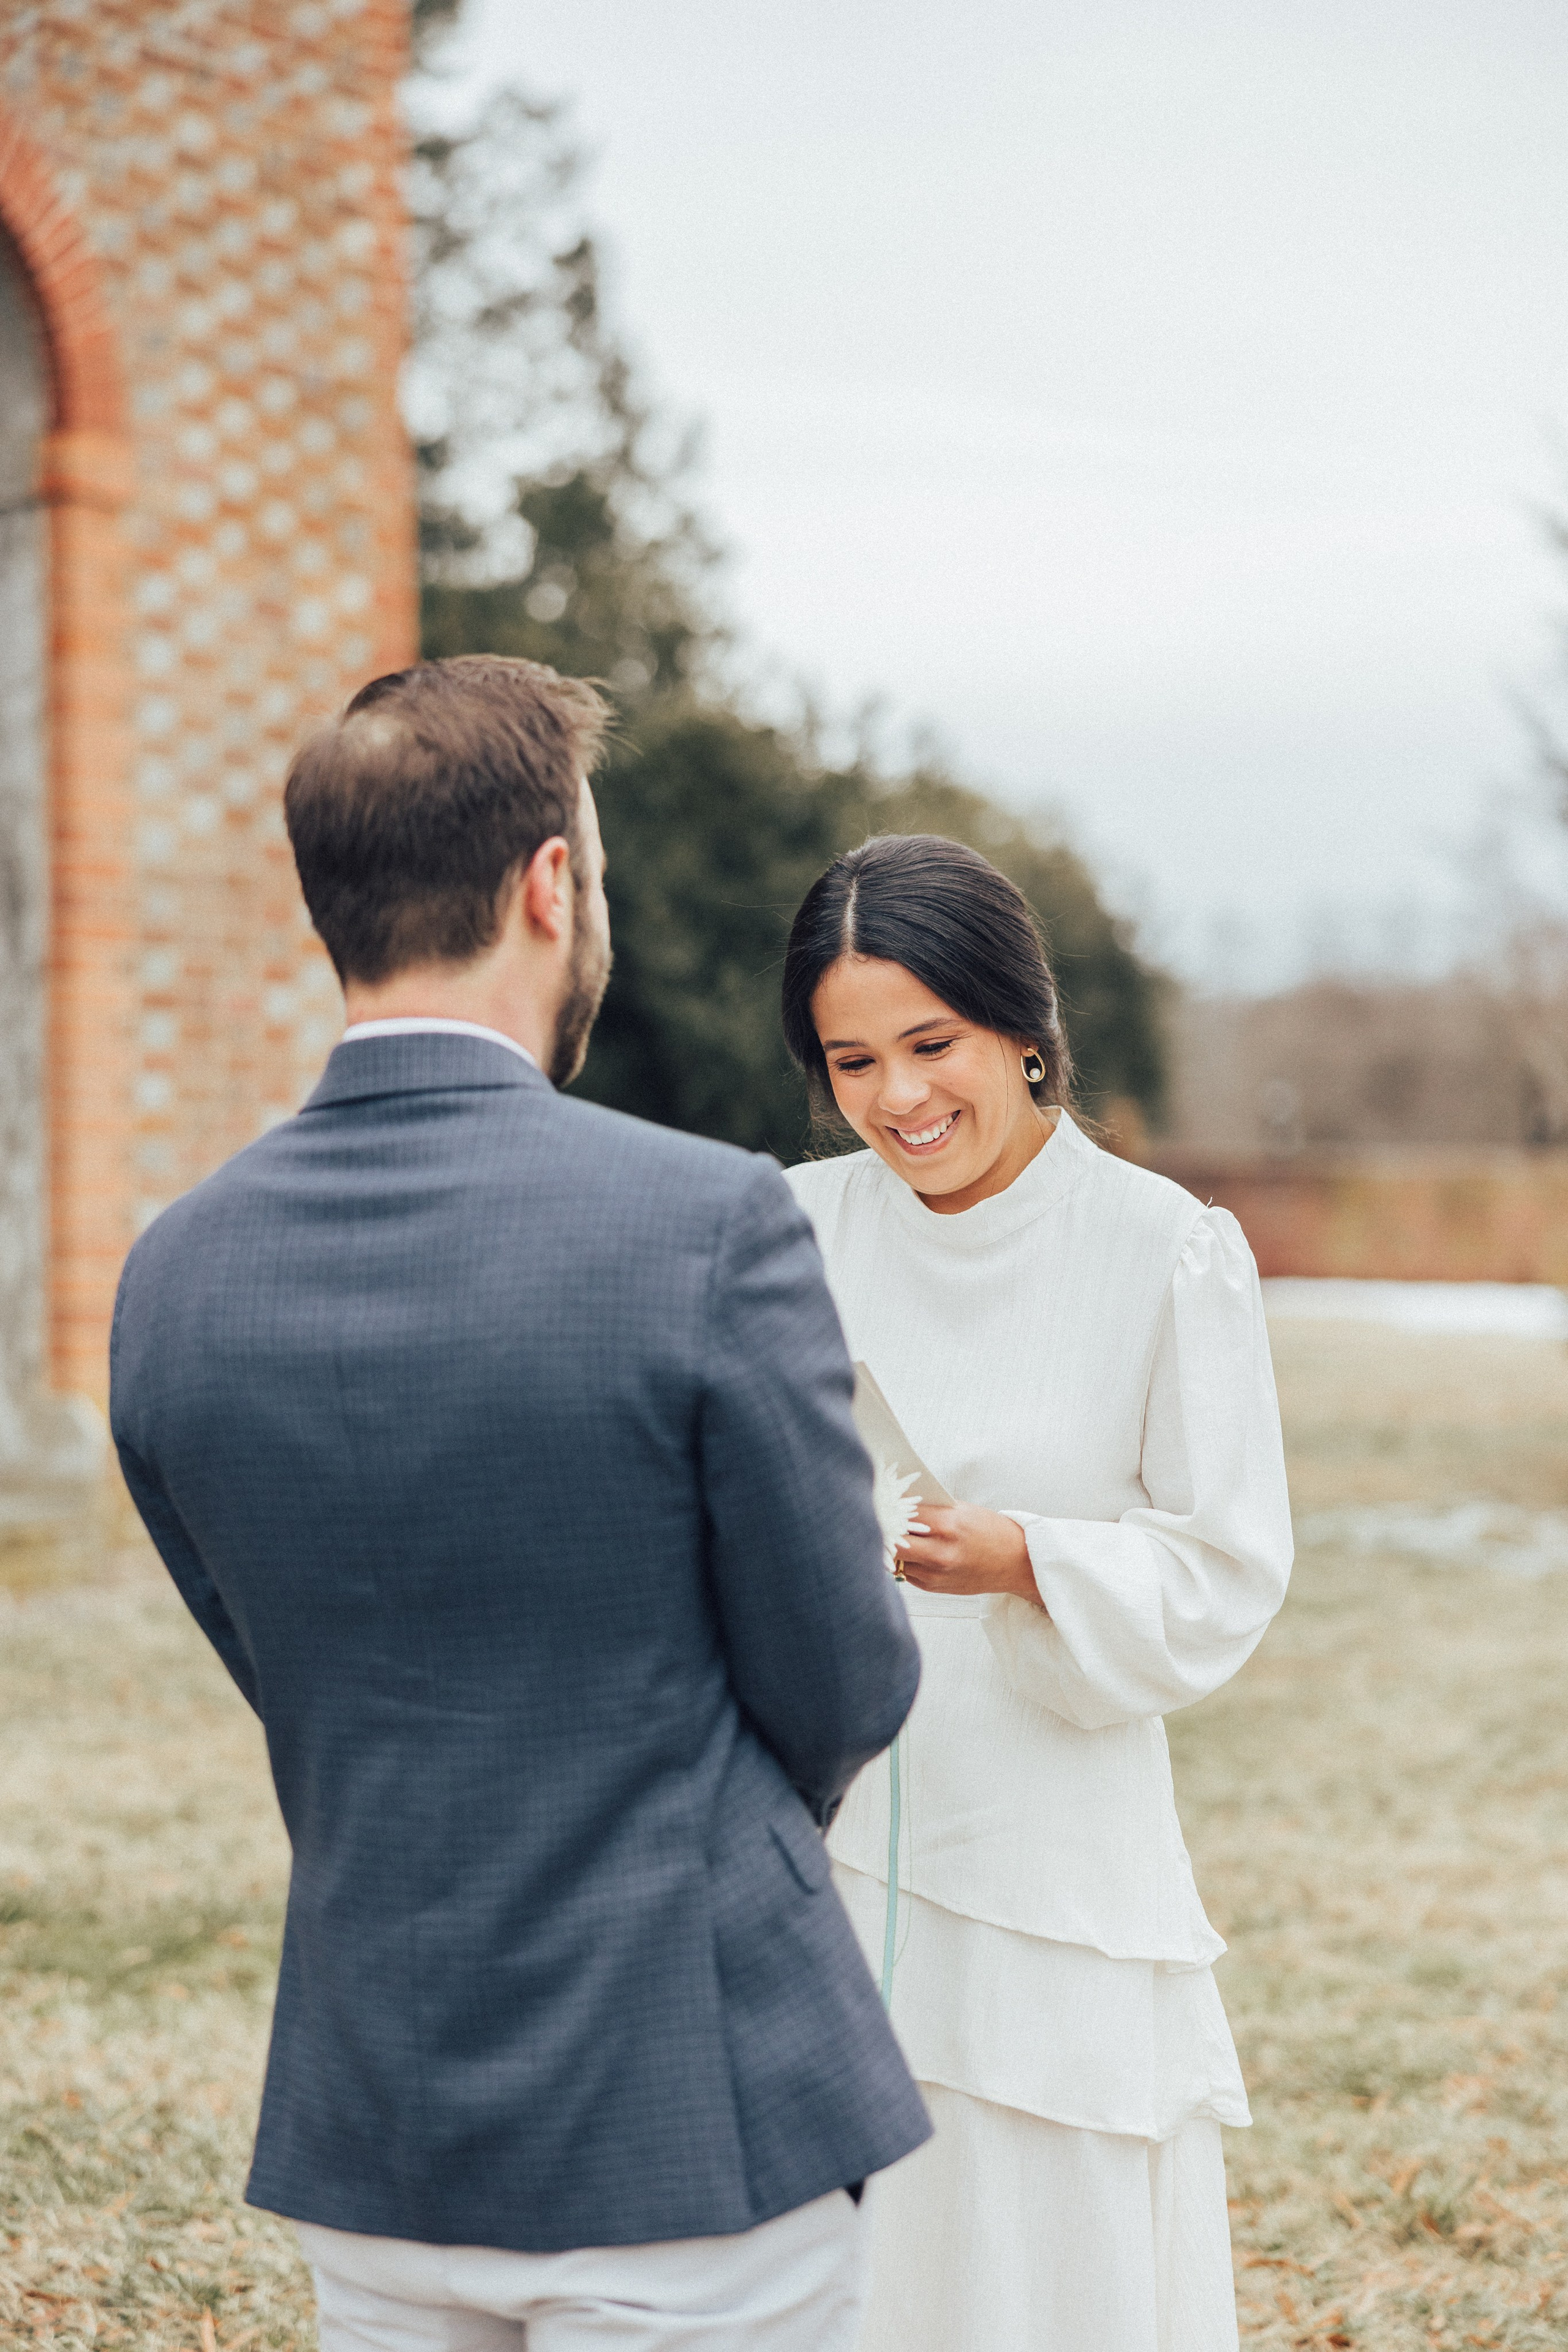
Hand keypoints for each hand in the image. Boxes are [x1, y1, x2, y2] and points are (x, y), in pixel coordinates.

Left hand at [896, 1503, 1044, 1606]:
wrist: (1015, 1561)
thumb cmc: (991, 1532)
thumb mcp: (962, 1510)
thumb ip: (930, 1509)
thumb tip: (898, 1502)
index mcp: (947, 1525)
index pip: (901, 1514)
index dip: (890, 1508)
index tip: (884, 1503)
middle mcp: (939, 1551)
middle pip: (892, 1540)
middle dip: (885, 1529)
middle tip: (881, 1520)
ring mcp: (935, 1573)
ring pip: (895, 1559)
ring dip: (891, 1547)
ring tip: (892, 1536)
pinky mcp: (933, 1587)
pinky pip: (905, 1572)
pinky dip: (903, 1562)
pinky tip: (910, 1552)